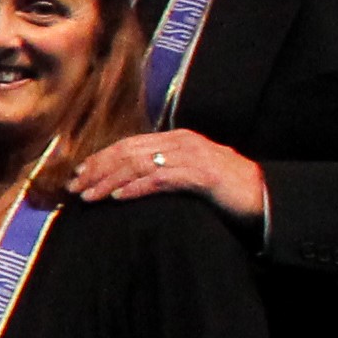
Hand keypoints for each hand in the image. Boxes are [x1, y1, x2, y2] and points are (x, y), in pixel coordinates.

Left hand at [62, 128, 266, 229]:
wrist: (264, 196)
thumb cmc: (225, 189)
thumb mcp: (189, 174)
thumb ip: (163, 172)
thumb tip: (128, 183)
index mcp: (176, 139)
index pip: (129, 145)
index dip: (100, 159)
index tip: (77, 175)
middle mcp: (181, 142)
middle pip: (127, 152)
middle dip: (97, 169)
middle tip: (74, 188)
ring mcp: (192, 157)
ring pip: (139, 164)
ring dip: (109, 181)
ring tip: (89, 196)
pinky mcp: (202, 175)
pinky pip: (161, 179)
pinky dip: (137, 188)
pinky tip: (119, 198)